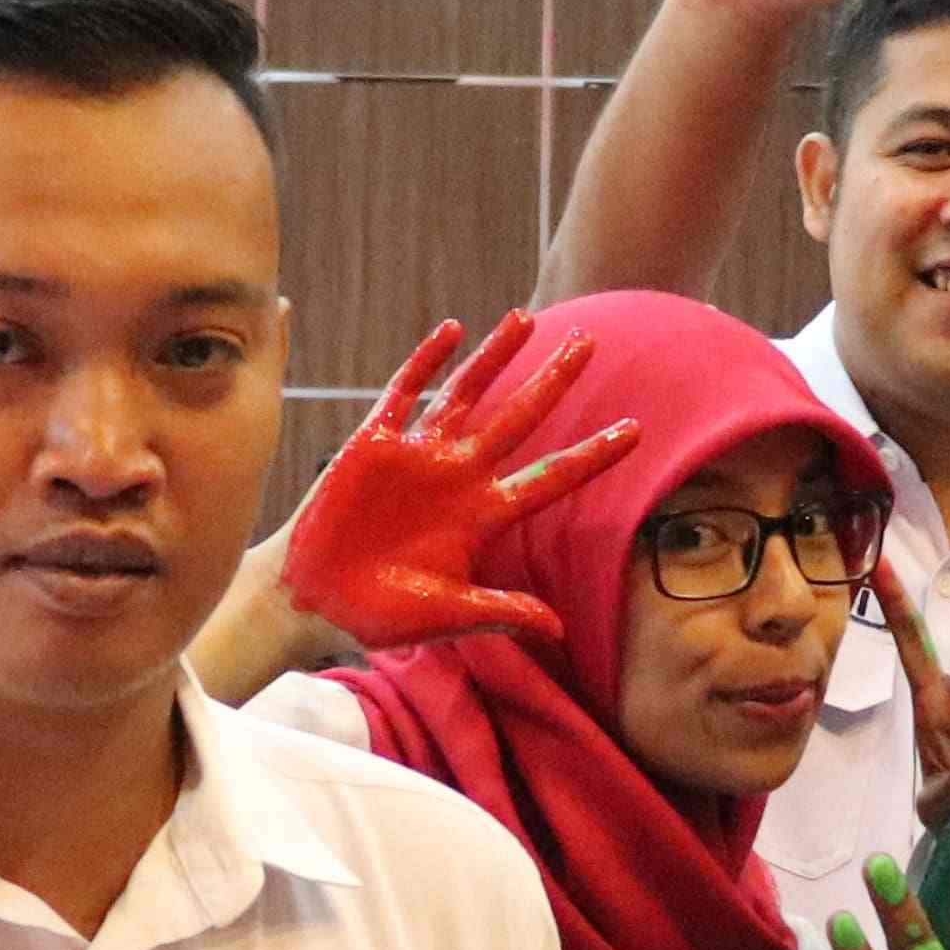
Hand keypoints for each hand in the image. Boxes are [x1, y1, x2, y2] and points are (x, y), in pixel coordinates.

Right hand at [281, 313, 641, 653]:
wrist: (314, 601)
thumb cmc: (380, 614)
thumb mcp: (448, 615)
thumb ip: (500, 610)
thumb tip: (558, 630)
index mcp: (483, 515)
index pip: (550, 476)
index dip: (592, 453)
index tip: (635, 430)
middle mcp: (458, 476)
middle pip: (519, 418)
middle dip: (553, 379)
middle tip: (588, 341)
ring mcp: (418, 456)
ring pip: (467, 393)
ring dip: (496, 357)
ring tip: (527, 318)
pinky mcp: (374, 444)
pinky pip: (404, 392)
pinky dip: (426, 361)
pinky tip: (452, 331)